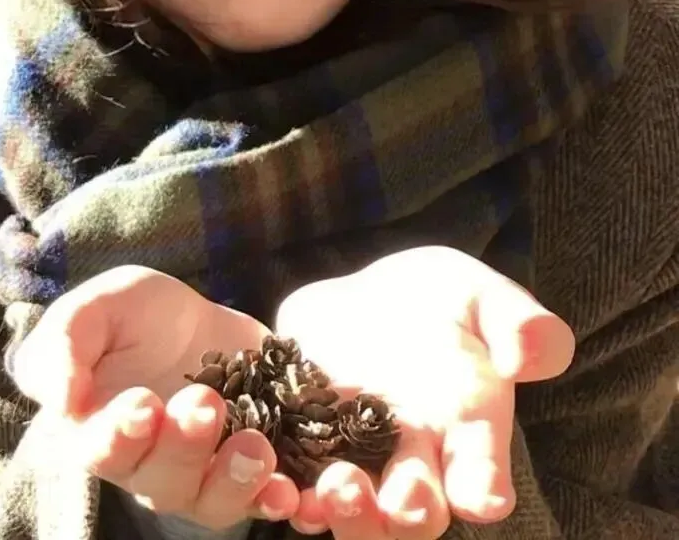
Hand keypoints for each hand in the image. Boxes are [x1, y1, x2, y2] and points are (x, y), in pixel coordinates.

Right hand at [12, 265, 300, 528]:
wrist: (195, 317)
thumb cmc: (131, 313)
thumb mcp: (96, 308)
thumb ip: (64, 345)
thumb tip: (60, 400)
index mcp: (100, 432)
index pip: (103, 449)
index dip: (122, 434)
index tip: (143, 402)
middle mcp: (151, 467)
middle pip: (164, 482)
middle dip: (186, 447)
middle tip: (205, 402)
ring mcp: (205, 474)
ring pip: (216, 502)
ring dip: (237, 481)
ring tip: (257, 446)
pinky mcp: (255, 467)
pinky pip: (268, 499)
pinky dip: (284, 501)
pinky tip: (298, 491)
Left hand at [275, 246, 575, 537]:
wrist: (369, 298)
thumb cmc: (438, 300)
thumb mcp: (477, 294)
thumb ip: (515, 322)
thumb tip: (535, 351)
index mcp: (465, 432)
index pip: (481, 477)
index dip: (482, 488)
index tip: (481, 493)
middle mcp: (412, 459)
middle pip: (414, 515)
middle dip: (406, 515)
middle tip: (395, 498)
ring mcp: (354, 459)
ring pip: (352, 513)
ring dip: (343, 513)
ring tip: (329, 491)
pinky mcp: (301, 444)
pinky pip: (290, 482)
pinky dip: (282, 490)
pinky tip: (274, 482)